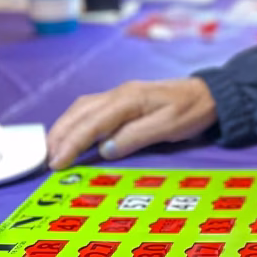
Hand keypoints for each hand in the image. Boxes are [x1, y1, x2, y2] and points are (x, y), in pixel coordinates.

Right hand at [47, 78, 216, 169]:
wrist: (210, 94)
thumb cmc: (192, 111)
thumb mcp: (168, 127)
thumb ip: (135, 137)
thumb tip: (104, 150)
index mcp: (128, 99)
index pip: (91, 123)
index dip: (71, 143)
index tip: (56, 162)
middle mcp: (119, 93)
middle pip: (79, 113)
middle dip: (59, 136)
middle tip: (46, 160)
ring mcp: (121, 94)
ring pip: (82, 109)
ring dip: (64, 128)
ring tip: (53, 149)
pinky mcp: (124, 100)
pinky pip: (92, 109)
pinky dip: (77, 123)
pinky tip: (73, 135)